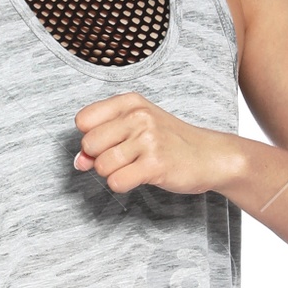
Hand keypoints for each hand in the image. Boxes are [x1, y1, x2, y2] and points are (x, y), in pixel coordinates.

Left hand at [73, 92, 240, 195]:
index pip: (83, 120)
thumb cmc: (168, 142)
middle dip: (100, 158)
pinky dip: (123, 185)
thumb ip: (102, 141)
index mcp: (130, 102)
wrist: (210, 155)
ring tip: (135, 166)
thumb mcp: (135, 130)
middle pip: (89, 144)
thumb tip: (78, 161)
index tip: (110, 143)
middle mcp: (138, 116)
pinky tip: (140, 177)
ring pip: (101, 166)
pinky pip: (116, 182)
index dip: (90, 137)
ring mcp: (148, 139)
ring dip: (113, 173)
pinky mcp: (155, 164)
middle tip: (125, 158)